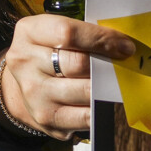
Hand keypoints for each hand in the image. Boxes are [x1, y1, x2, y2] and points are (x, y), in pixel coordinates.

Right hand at [0, 14, 138, 138]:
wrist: (25, 83)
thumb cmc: (49, 52)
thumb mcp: (54, 33)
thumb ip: (83, 34)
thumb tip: (122, 44)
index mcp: (28, 32)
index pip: (68, 33)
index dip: (101, 39)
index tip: (125, 45)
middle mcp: (24, 61)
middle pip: (78, 64)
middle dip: (108, 65)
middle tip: (125, 65)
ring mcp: (33, 92)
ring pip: (85, 91)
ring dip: (106, 88)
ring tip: (117, 83)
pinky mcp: (46, 118)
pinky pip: (85, 116)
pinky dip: (100, 109)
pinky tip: (105, 102)